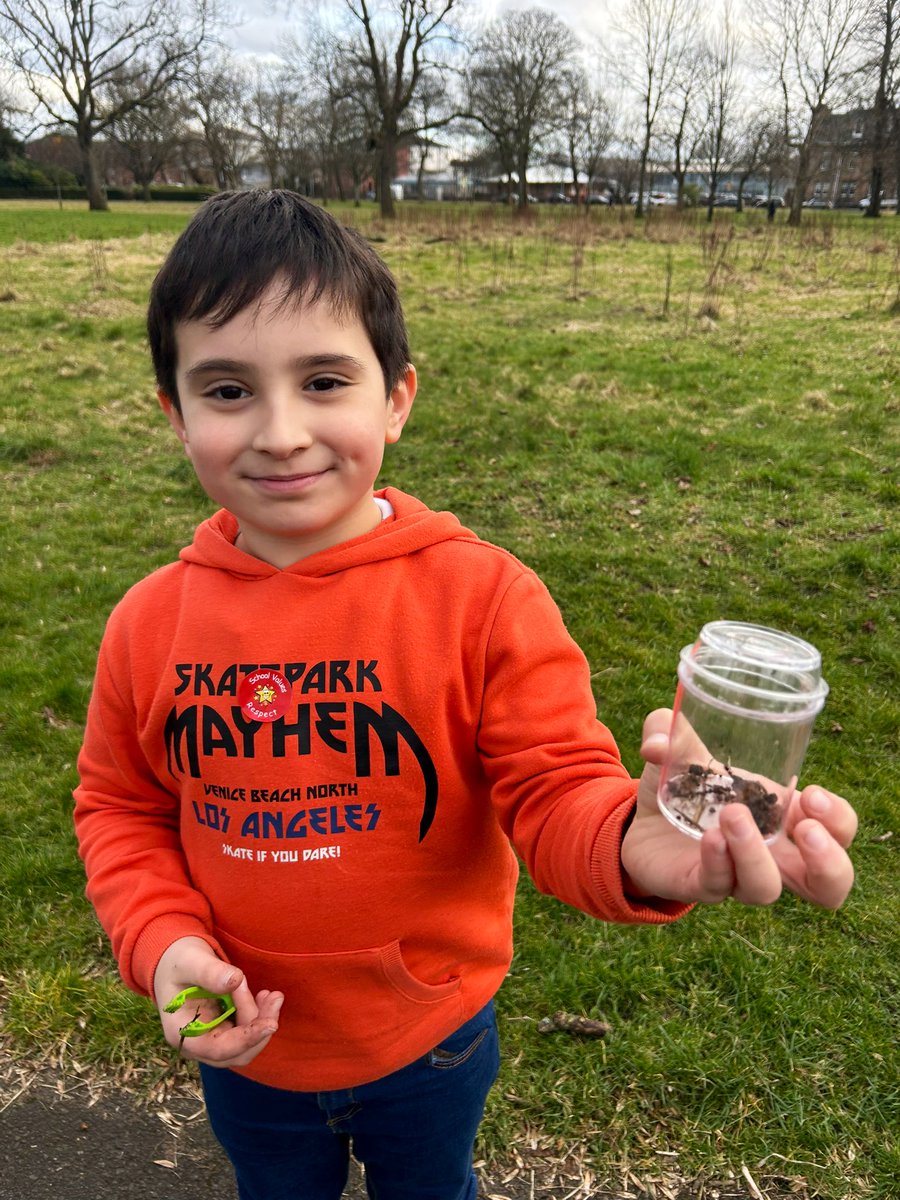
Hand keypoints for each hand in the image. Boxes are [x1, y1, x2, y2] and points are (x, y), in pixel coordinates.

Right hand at [153, 936, 282, 1067]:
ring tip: (273, 996)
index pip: (218, 1049)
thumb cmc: (178, 961)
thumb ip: (210, 971)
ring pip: (244, 1045)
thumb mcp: (190, 961)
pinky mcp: (223, 1031)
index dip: (246, 1039)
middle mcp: (196, 1044)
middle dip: (258, 1028)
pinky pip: (245, 1033)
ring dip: (262, 1022)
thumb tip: (236, 980)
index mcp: (182, 1033)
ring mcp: (210, 1039)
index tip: (271, 1024)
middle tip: (273, 997)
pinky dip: (259, 1017)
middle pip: (236, 1053)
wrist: (175, 962)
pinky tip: (265, 996)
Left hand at [621, 710, 856, 908]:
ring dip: (755, 854)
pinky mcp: (699, 886)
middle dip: (829, 862)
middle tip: (804, 828)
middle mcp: (770, 855)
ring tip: (733, 815)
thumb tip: (656, 742)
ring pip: (766, 889)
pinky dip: (717, 861)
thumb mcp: (679, 747)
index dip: (838, 819)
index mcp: (784, 817)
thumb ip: (669, 729)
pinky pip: (717, 885)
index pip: (838, 830)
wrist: (638, 821)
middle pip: (829, 884)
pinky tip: (709, 836)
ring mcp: (736, 875)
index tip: (811, 793)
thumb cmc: (680, 786)